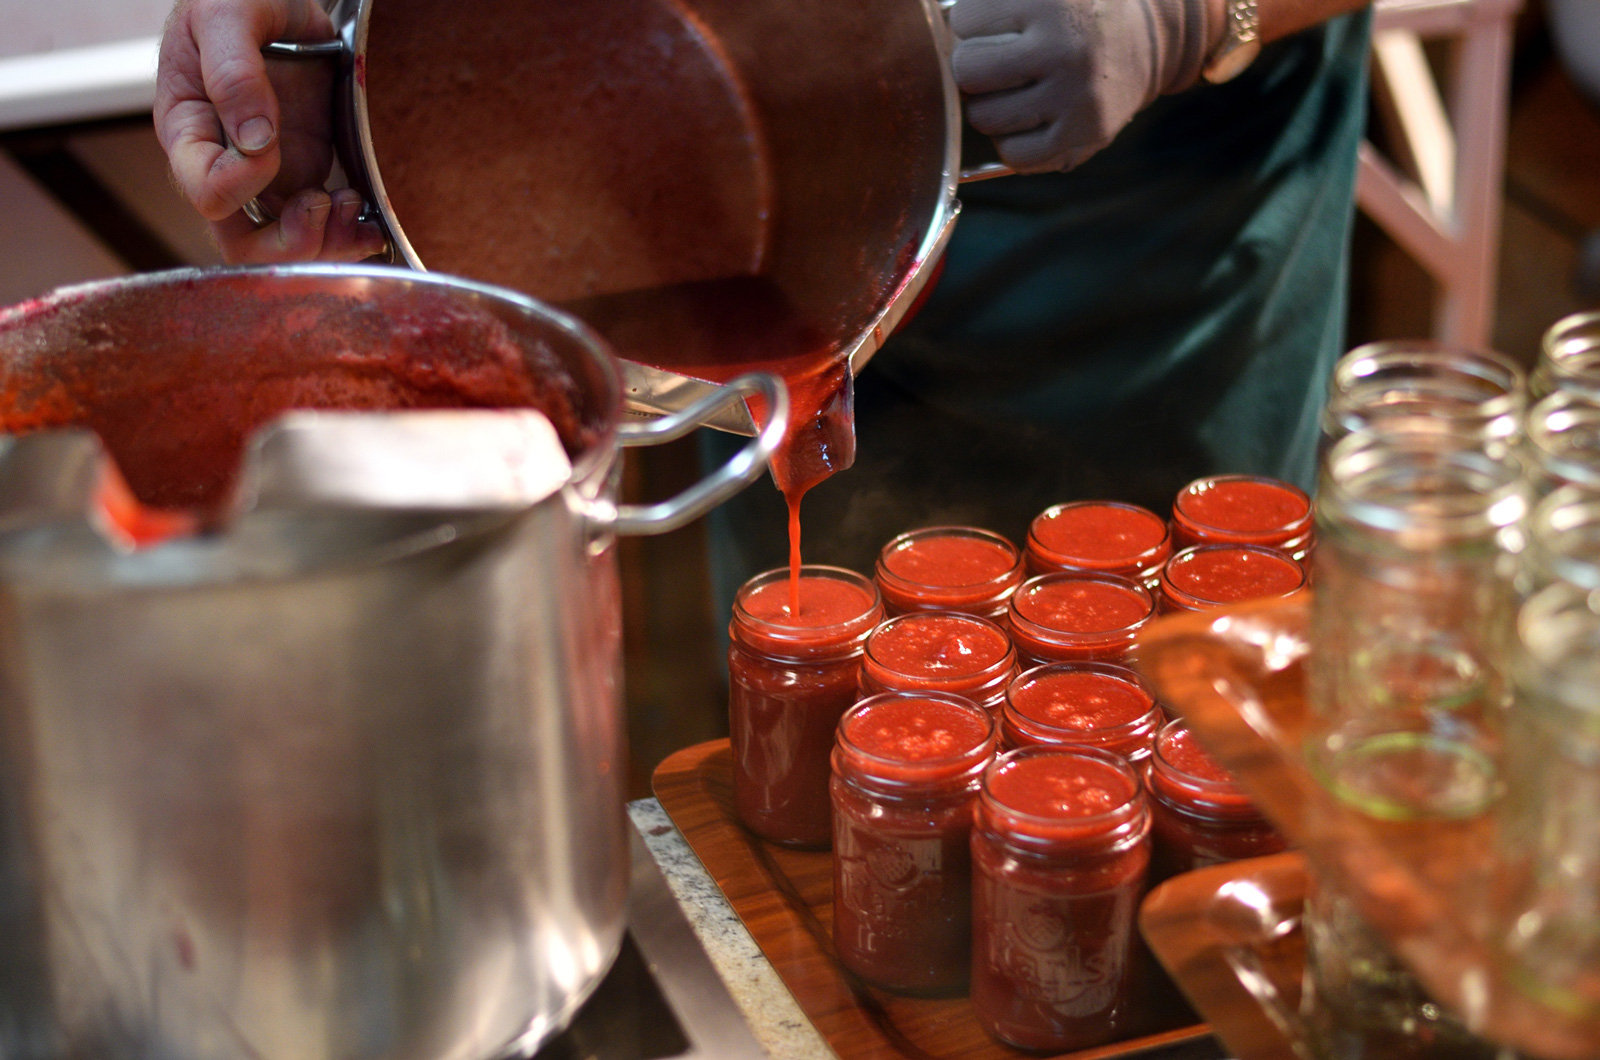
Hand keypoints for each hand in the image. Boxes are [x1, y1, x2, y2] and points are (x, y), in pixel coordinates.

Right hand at [154, 0, 385, 262]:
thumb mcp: (227, 13)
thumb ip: (232, 71)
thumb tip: (253, 139)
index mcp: (188, 130)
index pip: (206, 192)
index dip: (243, 182)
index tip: (270, 143)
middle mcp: (224, 165)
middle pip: (241, 242)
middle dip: (289, 242)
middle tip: (325, 202)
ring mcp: (269, 175)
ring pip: (285, 247)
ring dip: (325, 242)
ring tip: (351, 204)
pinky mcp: (306, 172)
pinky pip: (323, 227)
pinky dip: (349, 235)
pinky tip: (369, 222)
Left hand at [950, 0, 1212, 172]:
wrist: (1150, 36)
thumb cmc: (1075, 8)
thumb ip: (993, 0)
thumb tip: (940, 23)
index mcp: (1049, 2)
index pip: (964, 20)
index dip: (970, 24)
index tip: (992, 25)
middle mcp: (1063, 49)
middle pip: (968, 71)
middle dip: (971, 68)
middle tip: (992, 64)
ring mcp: (1075, 96)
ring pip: (985, 117)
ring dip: (988, 107)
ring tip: (1013, 90)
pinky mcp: (1085, 135)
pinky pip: (1016, 154)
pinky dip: (1012, 141)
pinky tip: (1027, 119)